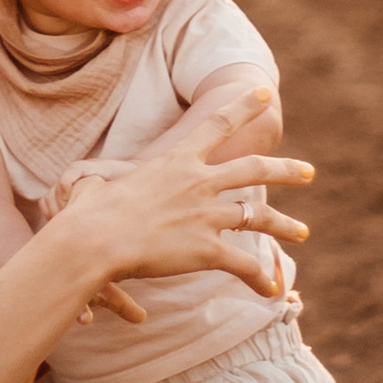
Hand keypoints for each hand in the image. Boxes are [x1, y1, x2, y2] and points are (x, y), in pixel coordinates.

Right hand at [48, 87, 311, 307]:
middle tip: (309, 172)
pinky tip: (270, 289)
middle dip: (285, 169)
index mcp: (176, 160)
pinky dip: (260, 277)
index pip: (218, 125)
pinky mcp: (208, 249)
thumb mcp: (94, 187)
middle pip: (253, 169)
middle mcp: (198, 182)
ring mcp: (206, 215)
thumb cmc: (88, 214)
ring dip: (284, 226)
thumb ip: (97, 184)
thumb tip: (74, 186)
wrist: (96, 240)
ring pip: (258, 217)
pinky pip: (244, 264)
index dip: (244, 108)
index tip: (265, 93)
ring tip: (302, 232)